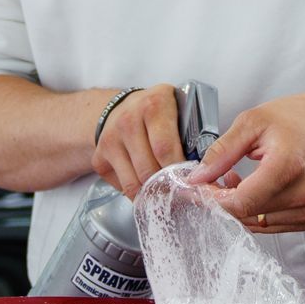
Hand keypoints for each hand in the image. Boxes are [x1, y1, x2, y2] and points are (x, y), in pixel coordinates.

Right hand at [93, 81, 186, 199]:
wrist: (121, 108)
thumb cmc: (158, 112)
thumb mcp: (178, 109)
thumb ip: (192, 132)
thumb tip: (205, 170)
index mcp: (153, 105)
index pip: (165, 148)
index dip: (179, 172)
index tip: (191, 184)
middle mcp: (128, 121)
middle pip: (149, 170)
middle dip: (167, 187)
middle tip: (182, 196)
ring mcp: (110, 140)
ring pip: (133, 183)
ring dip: (152, 195)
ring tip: (167, 198)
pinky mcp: (99, 157)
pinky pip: (121, 187)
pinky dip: (137, 194)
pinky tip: (148, 189)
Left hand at [190, 90, 304, 230]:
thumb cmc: (296, 118)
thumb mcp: (252, 122)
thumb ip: (222, 152)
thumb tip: (196, 178)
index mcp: (288, 166)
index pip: (241, 202)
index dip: (212, 199)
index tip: (195, 188)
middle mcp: (302, 192)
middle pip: (247, 214)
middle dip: (222, 199)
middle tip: (214, 177)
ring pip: (256, 223)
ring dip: (239, 206)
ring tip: (236, 178)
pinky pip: (271, 225)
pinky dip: (255, 212)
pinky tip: (254, 189)